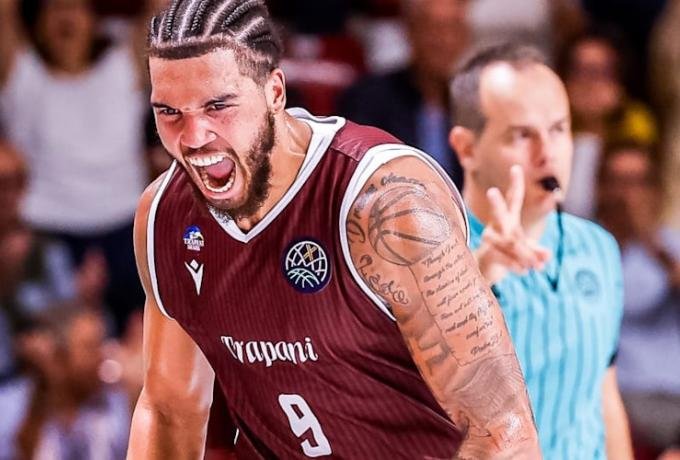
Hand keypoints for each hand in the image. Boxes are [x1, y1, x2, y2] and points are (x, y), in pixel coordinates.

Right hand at [475, 165, 550, 284]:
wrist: (486, 270)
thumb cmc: (506, 253)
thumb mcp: (526, 251)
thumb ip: (536, 251)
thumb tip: (546, 256)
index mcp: (508, 219)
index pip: (513, 199)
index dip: (515, 185)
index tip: (515, 168)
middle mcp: (497, 226)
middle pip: (498, 213)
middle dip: (496, 203)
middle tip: (491, 192)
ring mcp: (490, 239)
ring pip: (508, 242)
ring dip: (524, 254)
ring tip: (535, 265)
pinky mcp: (487, 254)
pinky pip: (501, 257)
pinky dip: (515, 265)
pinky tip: (523, 270)